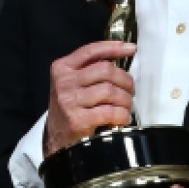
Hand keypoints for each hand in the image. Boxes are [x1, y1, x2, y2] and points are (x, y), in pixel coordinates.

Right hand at [45, 40, 135, 154]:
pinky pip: (110, 112)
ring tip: (127, 106)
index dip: (114, 47)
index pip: (91, 51)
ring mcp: (70, 101)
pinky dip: (122, 115)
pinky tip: (123, 118)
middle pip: (106, 70)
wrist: (57, 139)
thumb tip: (118, 61)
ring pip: (110, 90)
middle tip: (130, 90)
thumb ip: (89, 70)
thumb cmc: (69, 110)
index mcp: (62, 68)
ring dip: (125, 99)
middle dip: (125, 80)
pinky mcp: (78, 119)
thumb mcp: (72, 84)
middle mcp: (64, 82)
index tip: (131, 49)